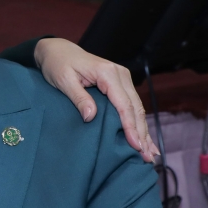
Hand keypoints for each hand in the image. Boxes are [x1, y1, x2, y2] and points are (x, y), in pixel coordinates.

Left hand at [34, 38, 157, 161]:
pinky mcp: (120, 83)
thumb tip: (91, 116)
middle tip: (147, 157)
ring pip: (137, 108)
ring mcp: (122, 78)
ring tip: (150, 154)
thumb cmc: (57, 64)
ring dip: (143, 130)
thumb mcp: (63, 81)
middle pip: (135, 108)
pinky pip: (131, 105)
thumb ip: (79, 98)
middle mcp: (120, 74)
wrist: (57, 50)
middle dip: (142, 133)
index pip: (124, 104)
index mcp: (107, 73)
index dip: (130, 127)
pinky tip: (144, 138)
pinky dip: (138, 122)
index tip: (136, 146)